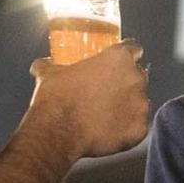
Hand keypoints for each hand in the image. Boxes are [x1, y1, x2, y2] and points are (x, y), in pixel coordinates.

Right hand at [26, 42, 150, 158]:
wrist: (58, 133)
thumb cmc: (57, 100)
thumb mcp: (49, 74)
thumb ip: (50, 65)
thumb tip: (43, 64)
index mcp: (118, 59)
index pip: (132, 49)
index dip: (125, 56)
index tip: (117, 62)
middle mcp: (135, 79)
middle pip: (137, 77)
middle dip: (124, 84)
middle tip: (105, 93)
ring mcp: (140, 105)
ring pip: (139, 103)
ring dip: (126, 107)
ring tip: (104, 115)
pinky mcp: (140, 129)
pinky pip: (137, 126)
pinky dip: (126, 129)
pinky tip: (108, 131)